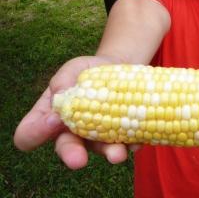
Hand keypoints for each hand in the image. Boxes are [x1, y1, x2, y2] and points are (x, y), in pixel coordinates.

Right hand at [13, 56, 132, 169]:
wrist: (119, 68)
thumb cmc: (88, 71)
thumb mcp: (73, 68)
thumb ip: (63, 80)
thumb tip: (60, 94)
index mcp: (50, 118)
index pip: (30, 134)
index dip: (36, 132)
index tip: (53, 121)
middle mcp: (72, 133)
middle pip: (67, 149)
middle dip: (72, 154)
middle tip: (78, 160)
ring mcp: (98, 137)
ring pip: (101, 150)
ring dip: (109, 153)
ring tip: (117, 155)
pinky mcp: (122, 136)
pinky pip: (127, 144)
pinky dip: (133, 143)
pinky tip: (138, 141)